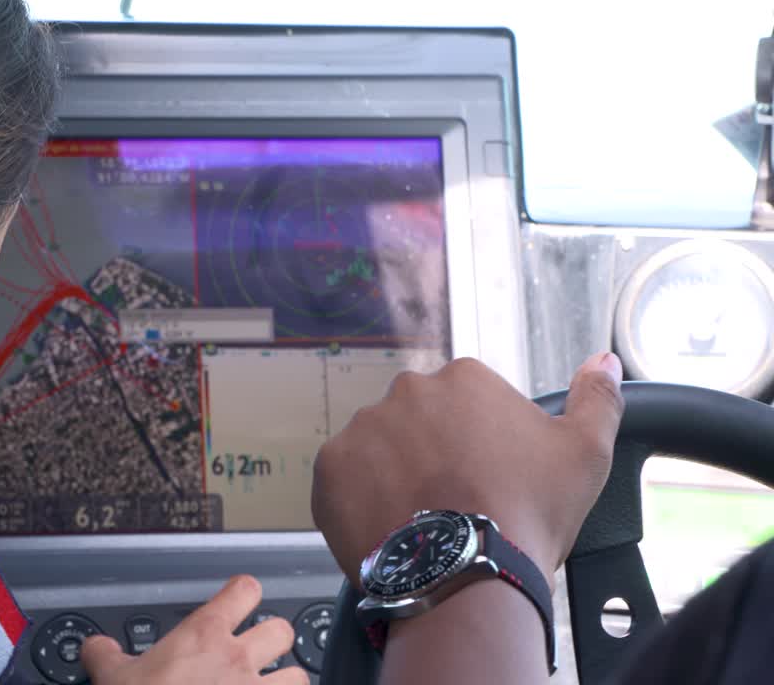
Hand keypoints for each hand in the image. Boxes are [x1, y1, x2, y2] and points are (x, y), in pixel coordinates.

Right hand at [81, 575, 308, 684]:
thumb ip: (105, 655)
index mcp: (203, 637)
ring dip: (286, 682)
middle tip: (256, 653)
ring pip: (298, 676)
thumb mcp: (113, 679)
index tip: (237, 600)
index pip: (243, 591)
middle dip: (273, 640)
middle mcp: (238, 661)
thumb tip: (95, 646)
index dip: (242, 594)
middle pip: (281, 630)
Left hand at [311, 354, 623, 587]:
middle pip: (419, 423)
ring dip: (395, 476)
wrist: (466, 574)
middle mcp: (406, 390)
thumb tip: (604, 359)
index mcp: (463, 378)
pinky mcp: (330, 468)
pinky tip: (390, 528)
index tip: (489, 479)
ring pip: (380, 450)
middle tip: (455, 503)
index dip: (480, 447)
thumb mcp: (585, 453)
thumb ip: (598, 398)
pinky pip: (344, 480)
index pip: (467, 405)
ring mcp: (362, 427)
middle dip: (433, 455)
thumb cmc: (527, 513)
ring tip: (422, 521)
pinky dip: (361, 500)